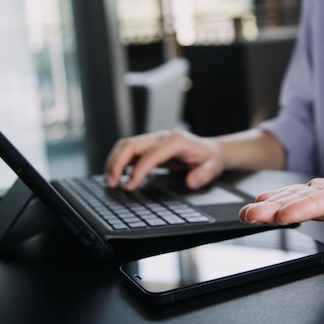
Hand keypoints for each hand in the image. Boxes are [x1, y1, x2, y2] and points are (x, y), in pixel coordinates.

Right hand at [104, 130, 224, 190]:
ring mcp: (154, 140)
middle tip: (111, 183)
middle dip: (117, 163)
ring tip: (110, 181)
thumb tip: (191, 182)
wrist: (210, 150)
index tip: (130, 186)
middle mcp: (162, 137)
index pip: (151, 154)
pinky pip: (129, 150)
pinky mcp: (149, 146)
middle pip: (132, 144)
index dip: (138, 170)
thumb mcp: (213, 167)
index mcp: (176, 141)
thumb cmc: (209, 159)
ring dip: (114, 162)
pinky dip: (118, 161)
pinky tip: (116, 176)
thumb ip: (204, 175)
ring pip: (126, 145)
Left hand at [239, 158, 323, 225]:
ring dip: (274, 206)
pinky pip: (308, 194)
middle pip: (309, 208)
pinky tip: (267, 198)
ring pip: (303, 202)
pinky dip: (286, 195)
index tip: (282, 215)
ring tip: (247, 211)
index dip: (307, 210)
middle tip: (249, 215)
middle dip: (277, 212)